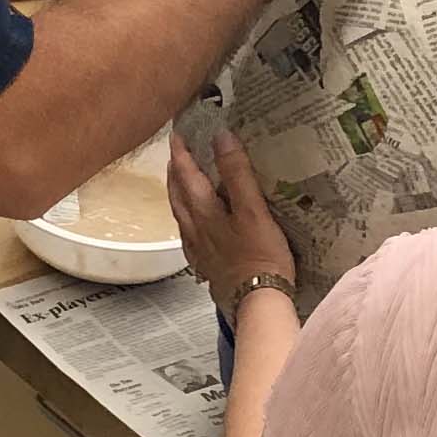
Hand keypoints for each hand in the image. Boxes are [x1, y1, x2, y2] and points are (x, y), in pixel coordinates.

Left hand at [168, 133, 296, 297]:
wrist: (258, 303)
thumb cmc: (261, 256)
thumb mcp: (253, 209)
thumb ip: (237, 174)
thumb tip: (221, 137)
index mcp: (205, 212)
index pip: (187, 174)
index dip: (182, 153)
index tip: (177, 133)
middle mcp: (196, 230)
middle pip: (178, 195)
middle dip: (175, 172)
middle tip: (176, 154)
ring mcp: (200, 250)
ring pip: (181, 216)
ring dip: (178, 195)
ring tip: (180, 183)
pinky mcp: (208, 267)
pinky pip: (189, 238)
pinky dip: (187, 223)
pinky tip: (194, 226)